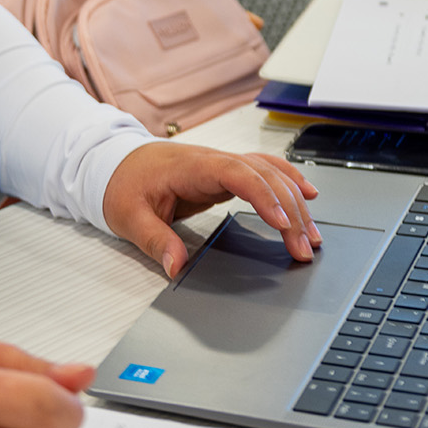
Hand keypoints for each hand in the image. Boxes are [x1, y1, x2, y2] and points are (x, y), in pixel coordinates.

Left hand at [103, 142, 320, 275]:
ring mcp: (220, 165)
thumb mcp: (128, 216)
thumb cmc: (121, 184)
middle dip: (290, 209)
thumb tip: (176, 267)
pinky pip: (263, 172)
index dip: (264, 196)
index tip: (283, 222)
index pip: (237, 174)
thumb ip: (154, 241)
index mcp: (190, 167)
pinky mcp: (224, 174)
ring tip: (313, 232)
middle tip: (304, 247)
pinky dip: (288, 181)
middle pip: (263, 176)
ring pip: (269, 173)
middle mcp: (212, 161)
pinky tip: (307, 196)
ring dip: (295, 199)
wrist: (114, 163)